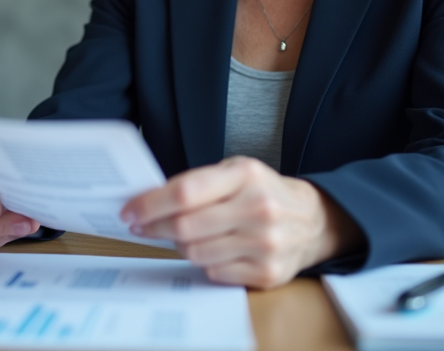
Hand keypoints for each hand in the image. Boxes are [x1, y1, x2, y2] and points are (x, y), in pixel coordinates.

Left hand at [119, 156, 362, 288]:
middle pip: (186, 227)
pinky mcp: (268, 272)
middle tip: (141, 227)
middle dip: (155, 228)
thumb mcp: (237, 172)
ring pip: (196, 253)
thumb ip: (199, 183)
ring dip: (179, 246)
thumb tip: (149, 201)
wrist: (313, 220)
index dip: (150, 204)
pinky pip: (215, 272)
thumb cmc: (264, 192)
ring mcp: (265, 243)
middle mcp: (259, 208)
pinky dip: (205, 262)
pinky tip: (211, 250)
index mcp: (246, 175)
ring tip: (182, 236)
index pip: (185, 193)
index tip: (130, 211)